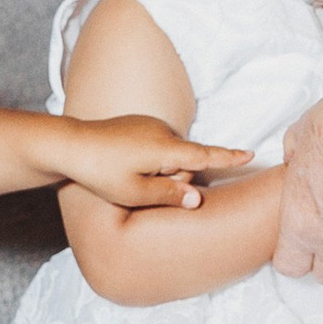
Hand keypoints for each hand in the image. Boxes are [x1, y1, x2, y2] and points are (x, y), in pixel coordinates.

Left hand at [50, 116, 251, 210]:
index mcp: (165, 148)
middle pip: (185, 163)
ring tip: (127, 174)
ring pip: (171, 157)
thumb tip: (197, 199)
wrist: (71, 144)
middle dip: (172, 179)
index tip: (251, 155)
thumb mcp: (134, 193)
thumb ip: (170, 195)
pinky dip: (150, 160)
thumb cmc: (101, 172)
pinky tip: (126, 164)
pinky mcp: (143, 124)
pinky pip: (159, 147)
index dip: (229, 158)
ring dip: (159, 170)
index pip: (206, 155)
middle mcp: (163, 131)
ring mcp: (153, 125)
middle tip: (138, 186)